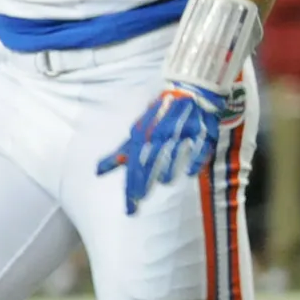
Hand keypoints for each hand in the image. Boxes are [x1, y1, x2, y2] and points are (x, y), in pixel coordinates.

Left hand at [97, 82, 224, 214]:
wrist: (187, 92)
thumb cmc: (158, 118)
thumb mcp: (137, 133)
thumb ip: (121, 154)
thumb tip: (98, 171)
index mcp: (144, 135)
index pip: (134, 165)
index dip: (131, 185)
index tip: (129, 208)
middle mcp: (160, 134)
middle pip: (150, 161)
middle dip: (144, 181)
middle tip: (140, 199)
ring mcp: (182, 132)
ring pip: (172, 152)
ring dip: (168, 167)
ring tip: (164, 181)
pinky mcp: (202, 131)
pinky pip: (199, 147)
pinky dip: (195, 159)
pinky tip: (191, 172)